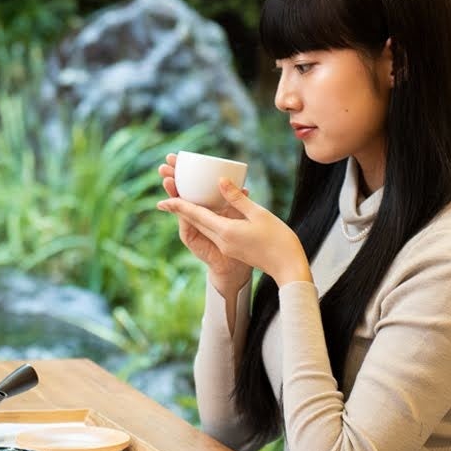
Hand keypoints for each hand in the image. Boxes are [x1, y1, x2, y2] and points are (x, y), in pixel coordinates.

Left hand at [156, 166, 310, 287]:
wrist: (289, 269)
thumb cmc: (279, 241)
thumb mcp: (259, 214)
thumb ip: (236, 198)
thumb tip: (219, 181)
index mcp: (226, 232)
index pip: (196, 215)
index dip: (177, 205)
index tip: (161, 199)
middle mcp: (222, 240)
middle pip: (194, 219)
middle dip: (179, 204)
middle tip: (167, 185)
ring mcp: (227, 245)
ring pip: (203, 225)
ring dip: (190, 210)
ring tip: (179, 195)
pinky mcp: (233, 248)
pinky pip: (213, 229)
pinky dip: (205, 217)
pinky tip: (205, 207)